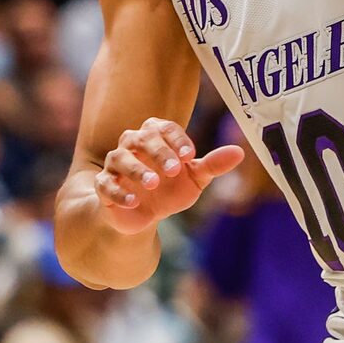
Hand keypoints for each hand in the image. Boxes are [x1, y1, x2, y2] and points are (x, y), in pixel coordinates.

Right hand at [92, 119, 242, 235]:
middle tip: (175, 170)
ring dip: (136, 170)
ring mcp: (115, 165)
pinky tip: (133, 202)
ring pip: (119, 158)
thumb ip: (212, 165)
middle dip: (158, 152)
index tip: (190, 155)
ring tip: (153, 183)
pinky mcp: (103, 186)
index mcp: (154, 137)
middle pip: (140, 139)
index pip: (162, 127)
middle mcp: (131, 145)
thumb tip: (239, 152)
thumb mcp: (194, 179)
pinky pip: (105, 184)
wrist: (144, 215)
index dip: (176, 139)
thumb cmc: (170, 189)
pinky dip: (118, 192)